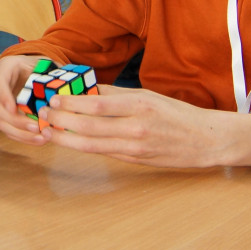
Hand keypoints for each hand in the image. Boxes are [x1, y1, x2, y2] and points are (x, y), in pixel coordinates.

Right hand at [0, 55, 52, 144]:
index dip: (4, 98)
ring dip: (21, 134)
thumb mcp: (35, 61)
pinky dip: (24, 138)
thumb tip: (63, 72)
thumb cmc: (29, 66)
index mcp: (2, 74)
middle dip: (16, 121)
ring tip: (40, 138)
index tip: (13, 108)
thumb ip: (45, 67)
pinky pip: (11, 132)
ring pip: (3, 124)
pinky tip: (40, 140)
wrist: (20, 72)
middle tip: (35, 126)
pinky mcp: (6, 119)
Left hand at [41, 85, 250, 168]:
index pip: (97, 103)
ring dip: (65, 138)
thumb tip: (87, 89)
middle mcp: (136, 127)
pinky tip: (69, 142)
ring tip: (48, 130)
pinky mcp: (135, 160)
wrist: (207, 141)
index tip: (53, 99)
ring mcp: (135, 147)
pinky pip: (103, 153)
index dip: (70, 103)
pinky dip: (83, 147)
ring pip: (91, 144)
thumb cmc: (178, 114)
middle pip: (88, 126)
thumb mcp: (149, 95)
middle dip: (61, 121)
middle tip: (43, 114)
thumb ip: (117, 93)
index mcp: (140, 104)